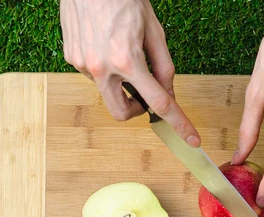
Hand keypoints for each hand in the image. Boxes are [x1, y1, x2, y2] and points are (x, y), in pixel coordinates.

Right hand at [60, 0, 199, 146]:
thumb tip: (168, 92)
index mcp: (128, 60)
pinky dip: (104, 69)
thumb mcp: (154, 30)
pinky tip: (105, 45)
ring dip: (119, 85)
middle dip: (136, 110)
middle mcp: (102, 68)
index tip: (191, 140)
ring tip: (121, 53)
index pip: (159, 103)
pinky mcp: (72, 58)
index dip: (178, 123)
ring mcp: (83, 65)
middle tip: (144, 93)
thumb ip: (164, 66)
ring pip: (107, 93)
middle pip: (123, 113)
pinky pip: (93, 75)